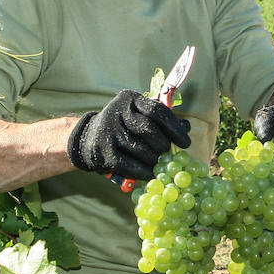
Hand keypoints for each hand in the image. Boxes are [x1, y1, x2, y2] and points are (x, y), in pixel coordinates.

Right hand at [67, 90, 191, 177]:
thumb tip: (186, 127)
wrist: (87, 138)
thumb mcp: (139, 116)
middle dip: (164, 146)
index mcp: (130, 99)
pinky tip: (151, 174)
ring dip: (155, 161)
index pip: (157, 111)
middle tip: (170, 156)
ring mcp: (109, 131)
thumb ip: (161, 120)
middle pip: (149, 130)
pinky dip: (143, 172)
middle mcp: (117, 111)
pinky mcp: (103, 151)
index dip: (174, 128)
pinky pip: (129, 165)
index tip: (185, 143)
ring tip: (162, 166)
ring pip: (140, 149)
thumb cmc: (122, 127)